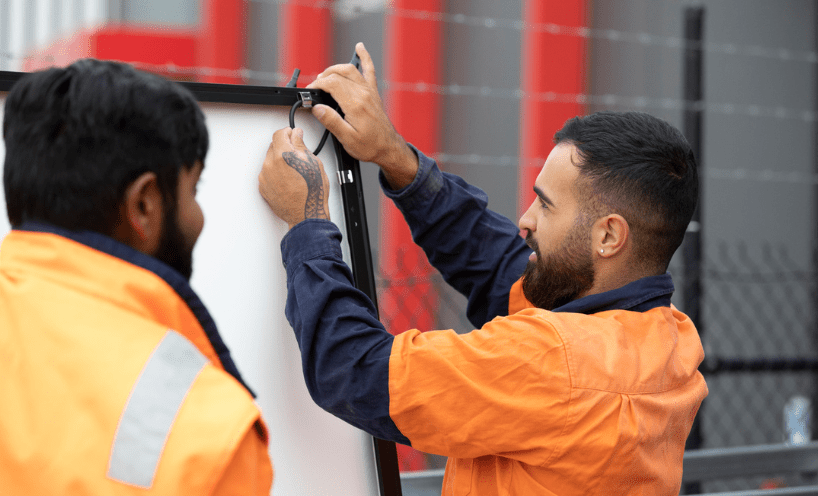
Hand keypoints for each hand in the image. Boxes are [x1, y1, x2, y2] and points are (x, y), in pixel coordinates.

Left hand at [259, 127, 329, 228]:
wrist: (305, 214)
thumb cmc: (312, 192)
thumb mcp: (313, 162)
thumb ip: (301, 145)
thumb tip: (296, 135)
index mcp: (283, 155)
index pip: (279, 134)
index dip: (287, 132)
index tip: (292, 134)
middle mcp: (270, 164)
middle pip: (273, 146)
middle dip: (284, 147)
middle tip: (297, 154)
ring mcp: (265, 177)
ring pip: (270, 160)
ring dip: (279, 160)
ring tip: (294, 171)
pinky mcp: (263, 187)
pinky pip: (268, 173)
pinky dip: (275, 173)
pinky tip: (288, 179)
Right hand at [307, 42, 418, 188]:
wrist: (388, 148)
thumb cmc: (370, 145)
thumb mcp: (347, 139)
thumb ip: (332, 122)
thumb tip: (317, 108)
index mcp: (355, 104)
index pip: (331, 83)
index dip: (317, 84)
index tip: (310, 91)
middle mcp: (363, 94)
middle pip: (338, 74)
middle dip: (323, 77)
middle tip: (315, 88)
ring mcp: (369, 91)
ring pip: (350, 69)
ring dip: (335, 69)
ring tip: (325, 75)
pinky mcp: (373, 92)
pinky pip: (369, 70)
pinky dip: (364, 57)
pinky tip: (360, 48)